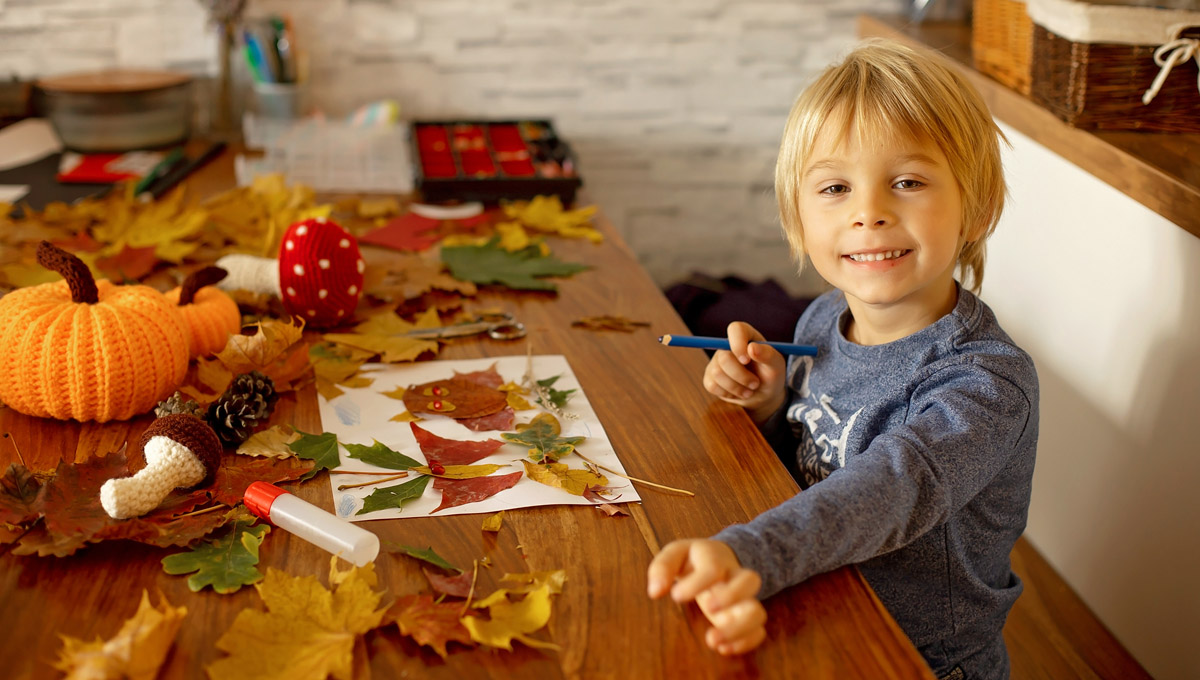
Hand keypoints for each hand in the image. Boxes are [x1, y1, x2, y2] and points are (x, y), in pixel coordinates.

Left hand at [647, 539, 767, 655]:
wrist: (718, 558)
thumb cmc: (693, 559)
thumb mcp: (675, 554)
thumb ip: (662, 568)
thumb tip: (655, 592)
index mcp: (715, 557)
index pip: (713, 568)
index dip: (696, 584)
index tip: (675, 597)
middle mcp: (734, 576)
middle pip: (750, 580)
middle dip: (731, 597)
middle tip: (709, 608)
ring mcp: (743, 597)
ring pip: (757, 611)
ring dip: (738, 629)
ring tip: (712, 641)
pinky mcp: (745, 615)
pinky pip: (758, 629)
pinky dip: (746, 641)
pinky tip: (724, 648)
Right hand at [702, 322, 786, 423]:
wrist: (764, 395)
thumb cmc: (771, 376)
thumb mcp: (776, 366)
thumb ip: (768, 355)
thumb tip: (751, 347)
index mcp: (746, 336)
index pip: (736, 329)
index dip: (738, 344)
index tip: (747, 360)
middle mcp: (728, 347)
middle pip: (724, 357)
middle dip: (741, 376)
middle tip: (755, 384)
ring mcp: (716, 362)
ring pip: (717, 373)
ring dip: (737, 387)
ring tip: (749, 390)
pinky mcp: (710, 377)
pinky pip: (712, 385)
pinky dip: (728, 393)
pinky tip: (738, 392)